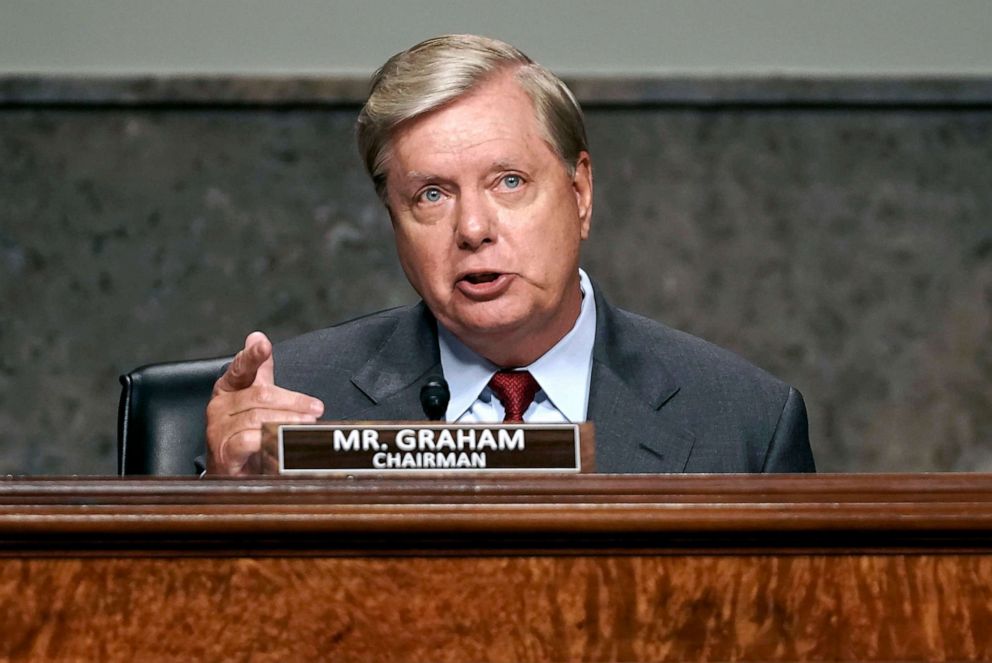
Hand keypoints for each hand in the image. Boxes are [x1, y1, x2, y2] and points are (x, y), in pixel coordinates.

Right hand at [205, 331, 323, 474]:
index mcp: (227, 388)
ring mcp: (218, 429)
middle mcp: (219, 406)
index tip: (264, 344)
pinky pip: (251, 440)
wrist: (229, 472)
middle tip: (317, 408)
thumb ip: (258, 370)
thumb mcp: (253, 398)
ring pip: (259, 418)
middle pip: (261, 396)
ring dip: (289, 422)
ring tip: (310, 425)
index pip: (240, 368)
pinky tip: (288, 444)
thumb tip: (257, 336)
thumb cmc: (243, 431)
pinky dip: (273, 441)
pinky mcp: (224, 451)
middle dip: (293, 401)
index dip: (251, 355)